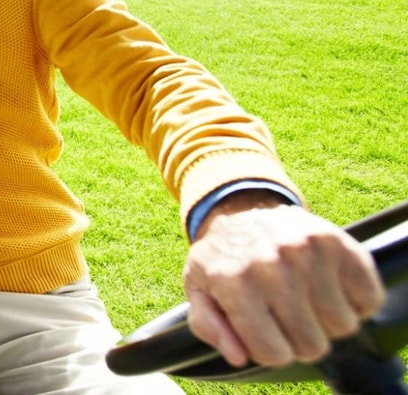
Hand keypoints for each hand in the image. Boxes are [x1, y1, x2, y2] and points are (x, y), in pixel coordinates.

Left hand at [183, 197, 384, 367]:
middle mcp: (271, 265)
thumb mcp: (198, 291)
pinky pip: (369, 298)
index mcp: (234, 283)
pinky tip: (330, 288)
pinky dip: (355, 302)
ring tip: (306, 300)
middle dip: (300, 339)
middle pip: (313, 345)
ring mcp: (306, 250)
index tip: (266, 333)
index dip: (272, 351)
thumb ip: (208, 328)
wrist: (241, 210)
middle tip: (287, 316)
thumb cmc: (222, 260)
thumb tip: (238, 356)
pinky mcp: (335, 241)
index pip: (275, 354)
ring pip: (342, 325)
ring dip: (327, 321)